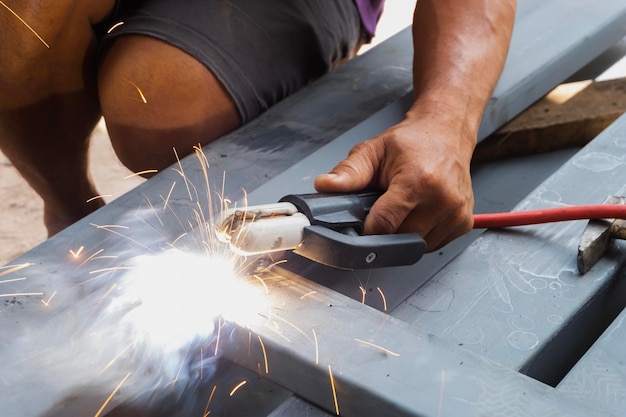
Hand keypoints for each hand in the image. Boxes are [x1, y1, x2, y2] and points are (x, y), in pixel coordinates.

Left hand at [314, 108, 475, 250]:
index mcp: (419, 181)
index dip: (367, 230)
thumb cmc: (412, 142)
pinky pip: (431, 244)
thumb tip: (325, 186)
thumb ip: (349, 172)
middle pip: (399, 238)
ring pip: (415, 246)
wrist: (447, 133)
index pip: (384, 225)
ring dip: (402, 234)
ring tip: (402, 208)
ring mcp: (456, 214)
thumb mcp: (374, 150)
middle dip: (384, 230)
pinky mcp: (463, 223)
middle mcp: (443, 200)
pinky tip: (417, 213)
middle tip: (380, 209)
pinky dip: (419, 235)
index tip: (359, 225)